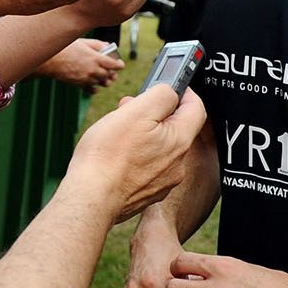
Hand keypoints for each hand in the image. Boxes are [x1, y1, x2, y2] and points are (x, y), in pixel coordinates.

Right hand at [35, 38, 123, 89]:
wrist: (51, 61)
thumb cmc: (66, 48)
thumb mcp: (84, 42)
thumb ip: (98, 45)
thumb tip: (108, 46)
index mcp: (96, 58)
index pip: (115, 65)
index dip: (119, 64)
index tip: (119, 64)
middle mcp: (94, 70)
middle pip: (110, 75)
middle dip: (113, 73)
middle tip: (111, 70)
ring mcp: (87, 79)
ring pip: (103, 83)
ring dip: (105, 80)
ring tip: (103, 76)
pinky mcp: (80, 85)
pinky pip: (92, 90)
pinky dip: (95, 88)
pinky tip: (93, 82)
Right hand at [64, 84, 206, 220]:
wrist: (91, 199)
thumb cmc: (108, 156)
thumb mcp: (137, 111)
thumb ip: (161, 95)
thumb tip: (171, 91)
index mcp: (179, 141)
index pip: (196, 108)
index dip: (184, 92)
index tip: (168, 88)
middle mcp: (177, 164)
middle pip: (175, 128)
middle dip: (154, 114)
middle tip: (129, 108)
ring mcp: (163, 182)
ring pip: (160, 148)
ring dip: (144, 134)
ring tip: (118, 132)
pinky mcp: (147, 193)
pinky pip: (149, 167)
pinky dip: (137, 156)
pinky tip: (117, 156)